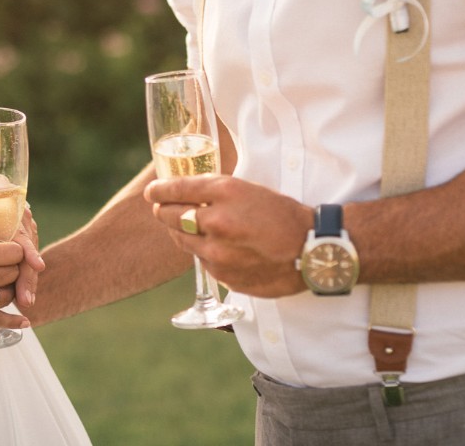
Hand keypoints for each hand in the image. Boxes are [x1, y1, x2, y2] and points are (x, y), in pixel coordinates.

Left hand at [0, 196, 44, 310]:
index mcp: (12, 217)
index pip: (23, 237)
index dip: (31, 252)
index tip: (38, 267)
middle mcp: (25, 225)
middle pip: (29, 255)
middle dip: (28, 279)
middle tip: (26, 301)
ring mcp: (29, 233)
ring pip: (30, 261)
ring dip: (29, 282)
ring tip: (25, 302)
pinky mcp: (28, 242)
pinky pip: (28, 262)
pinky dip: (26, 277)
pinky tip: (23, 295)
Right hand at [0, 243, 30, 336]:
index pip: (14, 251)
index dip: (15, 251)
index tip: (9, 252)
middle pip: (15, 272)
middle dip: (12, 270)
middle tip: (3, 269)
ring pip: (10, 294)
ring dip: (8, 290)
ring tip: (1, 287)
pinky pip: (2, 321)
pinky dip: (15, 322)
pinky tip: (24, 321)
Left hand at [144, 174, 313, 298]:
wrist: (312, 250)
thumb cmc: (283, 215)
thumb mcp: (249, 189)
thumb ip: (216, 192)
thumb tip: (185, 193)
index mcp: (225, 192)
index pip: (176, 189)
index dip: (159, 190)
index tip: (152, 192)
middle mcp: (217, 222)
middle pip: (170, 216)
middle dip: (163, 210)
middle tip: (163, 208)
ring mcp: (218, 253)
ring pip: (182, 241)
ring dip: (181, 232)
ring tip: (187, 226)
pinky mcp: (223, 276)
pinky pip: (202, 261)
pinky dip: (203, 252)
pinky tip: (216, 247)